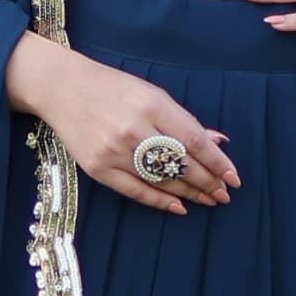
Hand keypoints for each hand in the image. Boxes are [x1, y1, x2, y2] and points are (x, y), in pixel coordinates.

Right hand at [8, 40, 240, 213]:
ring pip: (161, 181)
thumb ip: (183, 120)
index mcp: (151, 105)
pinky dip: (160, 201)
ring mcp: (114, 151)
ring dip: (189, 194)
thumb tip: (217, 142)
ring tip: (208, 200)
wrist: (62, 88)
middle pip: (180, 164)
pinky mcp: (98, 168)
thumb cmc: (113, 88)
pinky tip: (179, 207)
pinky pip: (135, 191)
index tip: (234, 178)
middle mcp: (134, 130)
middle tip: (224, 194)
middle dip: (207, 182)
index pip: (193, 141)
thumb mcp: (152, 94)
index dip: (217, 163)